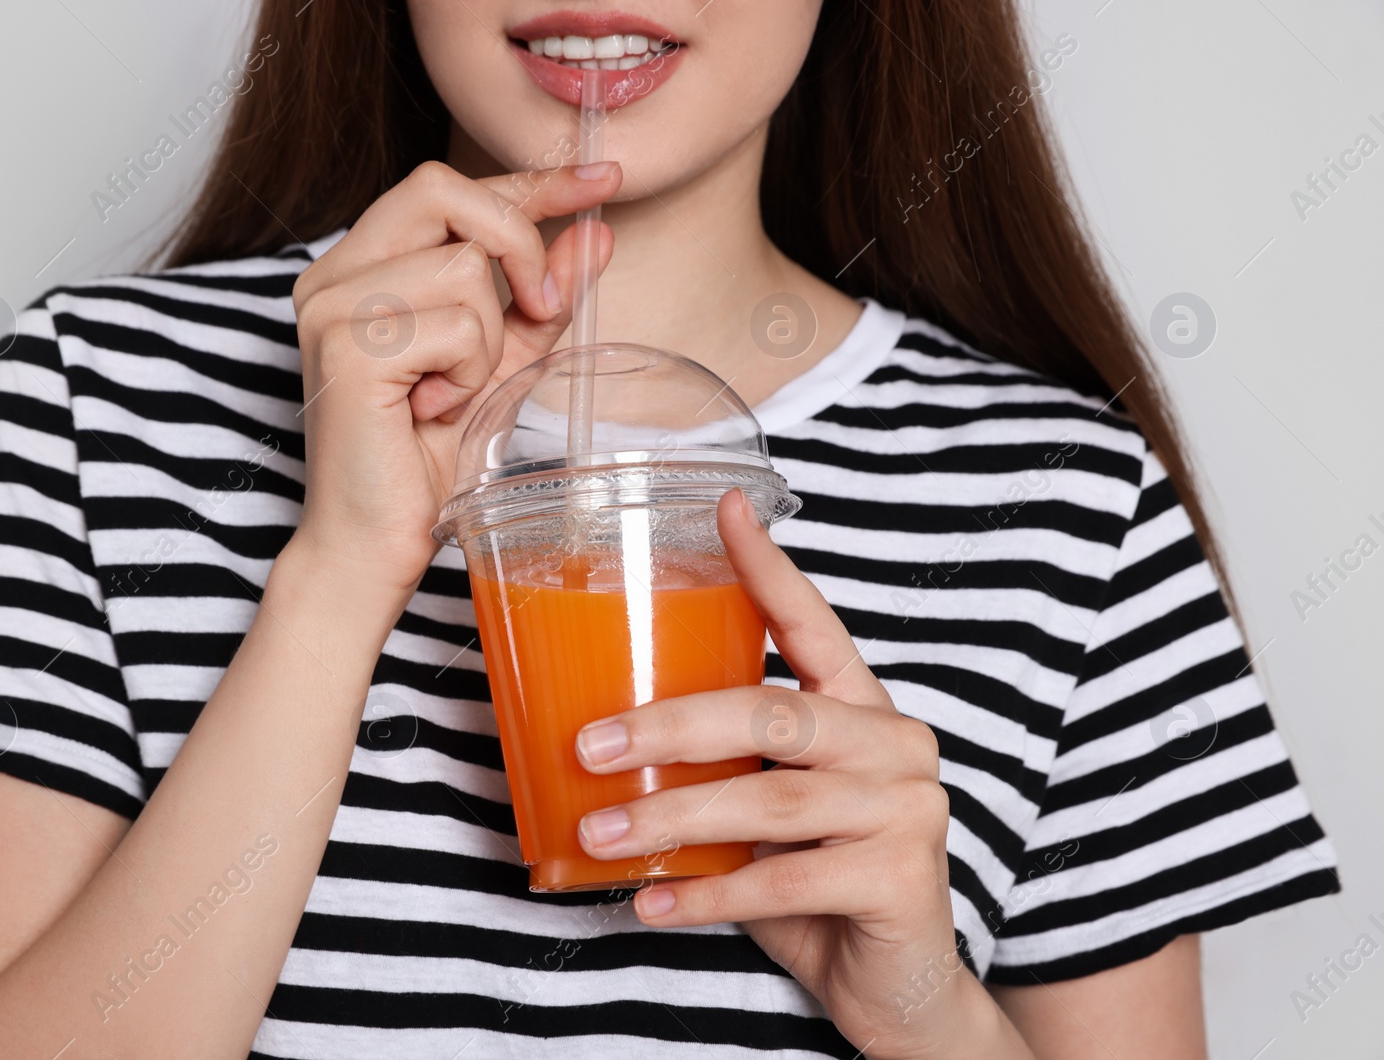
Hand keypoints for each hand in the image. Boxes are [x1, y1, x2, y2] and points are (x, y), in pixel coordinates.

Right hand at [288, 160, 619, 593]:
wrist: (375, 541)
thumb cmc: (425, 458)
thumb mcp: (501, 361)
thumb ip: (542, 296)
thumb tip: (598, 231)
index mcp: (361, 267)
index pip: (451, 189)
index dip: (532, 180)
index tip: (602, 179)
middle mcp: (333, 274)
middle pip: (445, 190)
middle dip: (518, 244)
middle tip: (541, 311)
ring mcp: (331, 307)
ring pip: (464, 269)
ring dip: (487, 341)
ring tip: (453, 393)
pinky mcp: (345, 347)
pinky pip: (456, 326)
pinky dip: (469, 374)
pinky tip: (434, 411)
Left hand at [572, 490, 1028, 1058]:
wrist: (895, 987)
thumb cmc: (815, 883)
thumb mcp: (768, 813)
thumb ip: (721, 772)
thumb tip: (598, 749)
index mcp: (860, 709)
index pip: (814, 623)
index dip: (768, 568)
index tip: (724, 509)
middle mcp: (894, 742)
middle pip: (770, 713)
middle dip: (667, 725)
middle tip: (589, 746)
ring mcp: (907, 808)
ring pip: (769, 799)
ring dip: (670, 819)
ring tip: (599, 836)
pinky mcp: (900, 878)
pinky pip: (782, 880)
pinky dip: (706, 896)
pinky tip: (652, 904)